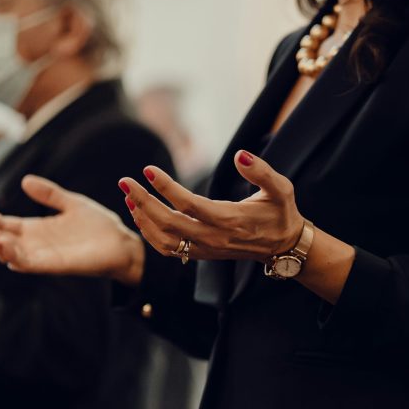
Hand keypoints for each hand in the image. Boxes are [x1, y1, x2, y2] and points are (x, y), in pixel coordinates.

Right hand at [0, 175, 144, 284]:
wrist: (122, 243)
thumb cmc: (99, 226)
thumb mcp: (71, 203)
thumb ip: (50, 193)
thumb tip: (25, 180)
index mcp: (35, 229)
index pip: (2, 222)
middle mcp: (33, 244)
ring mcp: (41, 256)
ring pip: (5, 251)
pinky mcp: (51, 265)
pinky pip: (25, 262)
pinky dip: (11, 253)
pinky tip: (2, 239)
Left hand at [121, 150, 303, 262]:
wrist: (283, 245)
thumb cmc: (281, 212)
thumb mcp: (281, 188)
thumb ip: (262, 171)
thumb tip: (240, 155)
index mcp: (229, 220)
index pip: (189, 205)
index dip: (165, 187)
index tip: (147, 170)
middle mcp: (213, 237)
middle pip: (168, 223)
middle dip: (142, 202)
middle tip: (125, 182)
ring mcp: (205, 249)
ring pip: (164, 240)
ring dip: (142, 219)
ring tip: (129, 197)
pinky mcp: (201, 254)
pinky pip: (168, 248)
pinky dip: (150, 233)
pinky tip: (141, 215)